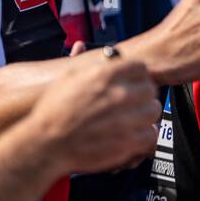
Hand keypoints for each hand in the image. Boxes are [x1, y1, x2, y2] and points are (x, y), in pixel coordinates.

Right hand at [30, 53, 161, 173]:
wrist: (46, 143)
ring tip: (134, 119)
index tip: (135, 82)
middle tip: (134, 102)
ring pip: (153, 111)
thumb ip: (95, 66)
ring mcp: (125, 119)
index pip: (140, 67)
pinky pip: (150, 134)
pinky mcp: (128, 141)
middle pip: (150, 89)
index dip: (137, 75)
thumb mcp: (70, 77)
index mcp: (104, 76)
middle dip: (142, 95)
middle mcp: (118, 95)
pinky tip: (133, 135)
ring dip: (145, 115)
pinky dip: (144, 136)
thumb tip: (111, 57)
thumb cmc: (53, 112)